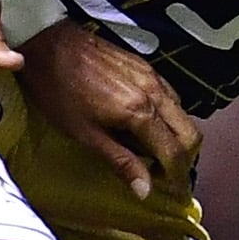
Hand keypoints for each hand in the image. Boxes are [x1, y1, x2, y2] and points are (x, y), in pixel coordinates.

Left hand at [24, 19, 199, 201]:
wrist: (47, 44)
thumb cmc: (58, 93)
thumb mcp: (85, 135)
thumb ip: (121, 162)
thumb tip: (145, 191)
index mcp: (139, 113)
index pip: (176, 154)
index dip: (179, 179)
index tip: (177, 196)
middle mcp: (154, 93)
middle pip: (191, 134)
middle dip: (186, 160)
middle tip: (167, 177)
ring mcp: (152, 76)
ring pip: (183, 115)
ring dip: (178, 139)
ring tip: (154, 154)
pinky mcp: (145, 66)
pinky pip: (171, 97)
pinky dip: (169, 118)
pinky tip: (147, 126)